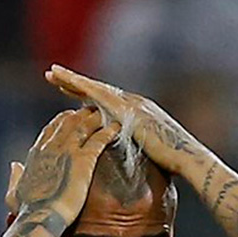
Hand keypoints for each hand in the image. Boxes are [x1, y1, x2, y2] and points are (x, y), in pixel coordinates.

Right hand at [7, 107, 120, 222]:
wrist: (40, 218)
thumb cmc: (27, 212)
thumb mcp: (14, 193)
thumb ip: (15, 177)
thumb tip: (15, 164)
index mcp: (37, 154)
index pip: (51, 130)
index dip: (62, 122)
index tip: (70, 118)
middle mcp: (52, 147)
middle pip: (69, 122)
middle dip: (81, 115)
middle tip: (93, 111)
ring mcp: (68, 151)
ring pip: (84, 126)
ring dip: (95, 118)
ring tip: (107, 113)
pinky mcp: (84, 160)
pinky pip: (99, 140)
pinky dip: (109, 132)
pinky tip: (117, 128)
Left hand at [44, 64, 205, 177]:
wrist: (186, 158)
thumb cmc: (171, 164)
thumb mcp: (147, 153)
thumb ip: (134, 149)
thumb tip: (127, 160)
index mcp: (135, 113)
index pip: (104, 101)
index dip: (84, 95)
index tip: (66, 90)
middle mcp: (132, 103)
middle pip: (96, 90)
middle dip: (73, 82)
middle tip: (51, 74)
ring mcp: (130, 104)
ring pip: (95, 88)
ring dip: (72, 79)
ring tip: (52, 72)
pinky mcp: (128, 110)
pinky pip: (100, 96)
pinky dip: (82, 87)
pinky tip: (66, 82)